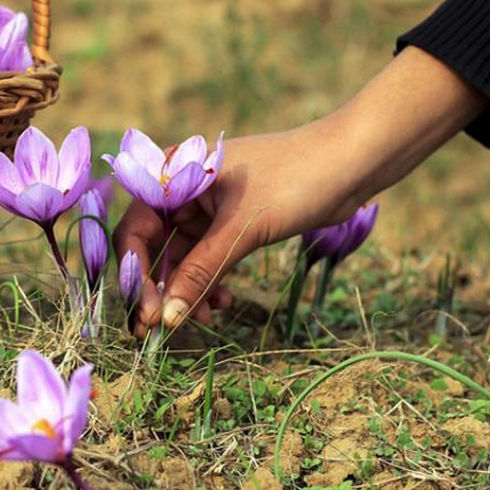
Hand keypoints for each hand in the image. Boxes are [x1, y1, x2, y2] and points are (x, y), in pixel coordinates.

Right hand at [112, 47, 487, 333]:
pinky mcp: (231, 222)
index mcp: (175, 176)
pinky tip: (224, 302)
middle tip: (164, 329)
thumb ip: (201, 273)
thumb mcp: (243, 229)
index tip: (147, 314)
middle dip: (161, 288)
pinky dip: (210, 281)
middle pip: (154, 247)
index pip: (136, 231)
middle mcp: (184, 190)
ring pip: (182, 257)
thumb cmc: (295, 179)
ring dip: (188, 290)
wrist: (353, 160)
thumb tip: (167, 319)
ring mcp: (208, 207)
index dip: (137, 273)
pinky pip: (207, 257)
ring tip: (207, 317)